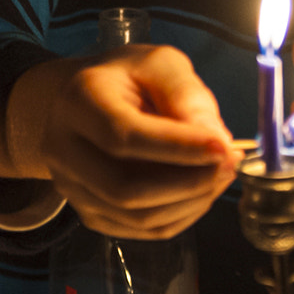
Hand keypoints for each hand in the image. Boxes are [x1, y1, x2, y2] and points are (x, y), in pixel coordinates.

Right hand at [0, 45, 237, 239]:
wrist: (82, 101)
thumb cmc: (127, 78)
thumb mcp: (159, 64)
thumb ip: (186, 95)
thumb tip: (215, 140)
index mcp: (79, 102)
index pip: (123, 136)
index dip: (177, 148)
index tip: (223, 147)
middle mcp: (63, 150)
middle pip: (123, 188)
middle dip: (188, 182)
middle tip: (229, 164)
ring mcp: (72, 188)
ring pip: (135, 217)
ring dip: (191, 202)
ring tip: (222, 174)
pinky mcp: (90, 213)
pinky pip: (141, 230)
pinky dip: (181, 215)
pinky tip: (202, 190)